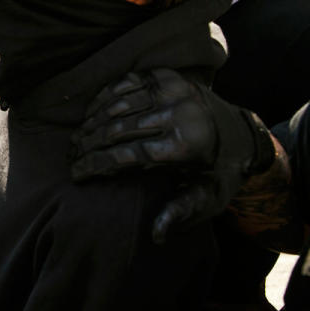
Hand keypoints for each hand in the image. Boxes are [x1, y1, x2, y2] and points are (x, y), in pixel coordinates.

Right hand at [70, 69, 275, 243]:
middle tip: (70, 156)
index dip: (96, 164)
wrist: (241, 134)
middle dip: (88, 144)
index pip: (127, 155)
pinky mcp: (166, 75)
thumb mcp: (206, 197)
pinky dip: (103, 98)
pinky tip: (90, 113)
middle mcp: (179, 114)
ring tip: (76, 139)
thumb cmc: (216, 172)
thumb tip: (155, 235)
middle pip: (117, 129)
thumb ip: (180, 211)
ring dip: (91, 122)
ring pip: (117, 105)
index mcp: (186, 146)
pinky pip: (124, 83)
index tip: (76, 173)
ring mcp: (172, 90)